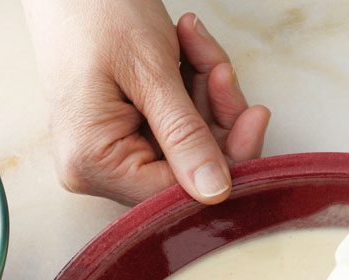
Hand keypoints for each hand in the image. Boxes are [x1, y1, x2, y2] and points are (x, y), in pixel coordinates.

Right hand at [23, 0, 270, 204]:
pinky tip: (187, 46)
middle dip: (215, 115)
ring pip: (187, 142)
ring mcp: (110, 149)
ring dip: (204, 91)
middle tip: (222, 68)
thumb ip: (185, 135)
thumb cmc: (95, 12)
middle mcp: (98, 167)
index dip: (225, 159)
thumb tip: (216, 193)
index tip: (255, 116)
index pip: (176, 190)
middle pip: (185, 168)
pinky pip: (174, 122)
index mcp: (93, 163)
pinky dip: (190, 85)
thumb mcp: (150, 72)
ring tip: (196, 41)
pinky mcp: (123, 129)